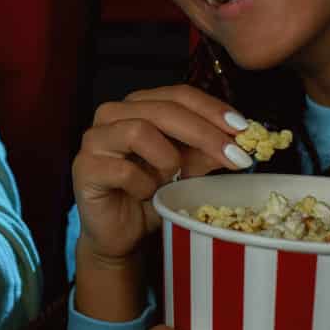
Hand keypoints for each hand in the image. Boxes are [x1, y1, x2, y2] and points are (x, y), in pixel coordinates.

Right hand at [70, 85, 250, 320]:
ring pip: (139, 130)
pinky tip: (147, 195)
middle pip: (164, 109)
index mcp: (139, 105)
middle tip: (236, 157)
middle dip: (205, 133)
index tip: (244, 130)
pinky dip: (144, 184)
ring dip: (168, 159)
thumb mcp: (188, 171)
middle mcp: (113, 114)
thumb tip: (241, 140)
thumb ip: (207, 151)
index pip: (179, 94)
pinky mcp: (84, 167)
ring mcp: (95, 138)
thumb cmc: (151, 196)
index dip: (213, 109)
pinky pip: (123, 169)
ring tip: (173, 179)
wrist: (120, 234)